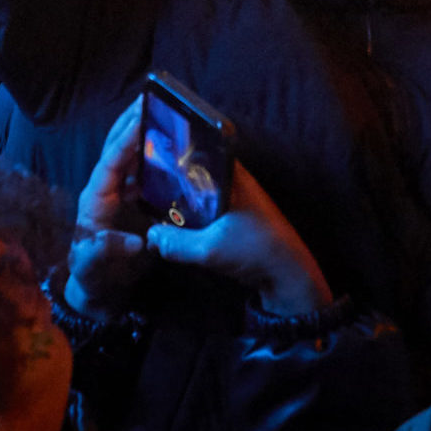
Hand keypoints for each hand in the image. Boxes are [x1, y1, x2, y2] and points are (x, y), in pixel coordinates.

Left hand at [65, 99, 154, 319]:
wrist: (100, 292)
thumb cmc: (92, 276)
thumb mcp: (94, 266)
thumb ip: (107, 250)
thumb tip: (136, 242)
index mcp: (95, 198)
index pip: (110, 162)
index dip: (125, 141)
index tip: (140, 118)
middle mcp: (108, 189)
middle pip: (118, 147)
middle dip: (131, 122)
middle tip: (151, 96)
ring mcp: (124, 194)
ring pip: (133, 156)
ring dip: (147, 134)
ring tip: (169, 112)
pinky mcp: (138, 202)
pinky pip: (149, 173)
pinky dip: (161, 157)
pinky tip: (181, 148)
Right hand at [146, 159, 331, 315]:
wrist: (289, 277)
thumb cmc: (255, 251)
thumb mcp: (210, 249)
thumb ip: (177, 243)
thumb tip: (149, 236)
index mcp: (233, 176)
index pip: (199, 153)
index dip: (173, 155)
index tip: (147, 161)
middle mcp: (235, 182)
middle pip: (195, 174)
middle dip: (171, 183)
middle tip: (141, 188)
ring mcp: (237, 201)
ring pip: (200, 195)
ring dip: (180, 203)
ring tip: (150, 207)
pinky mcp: (236, 220)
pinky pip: (207, 211)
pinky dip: (191, 217)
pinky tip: (173, 226)